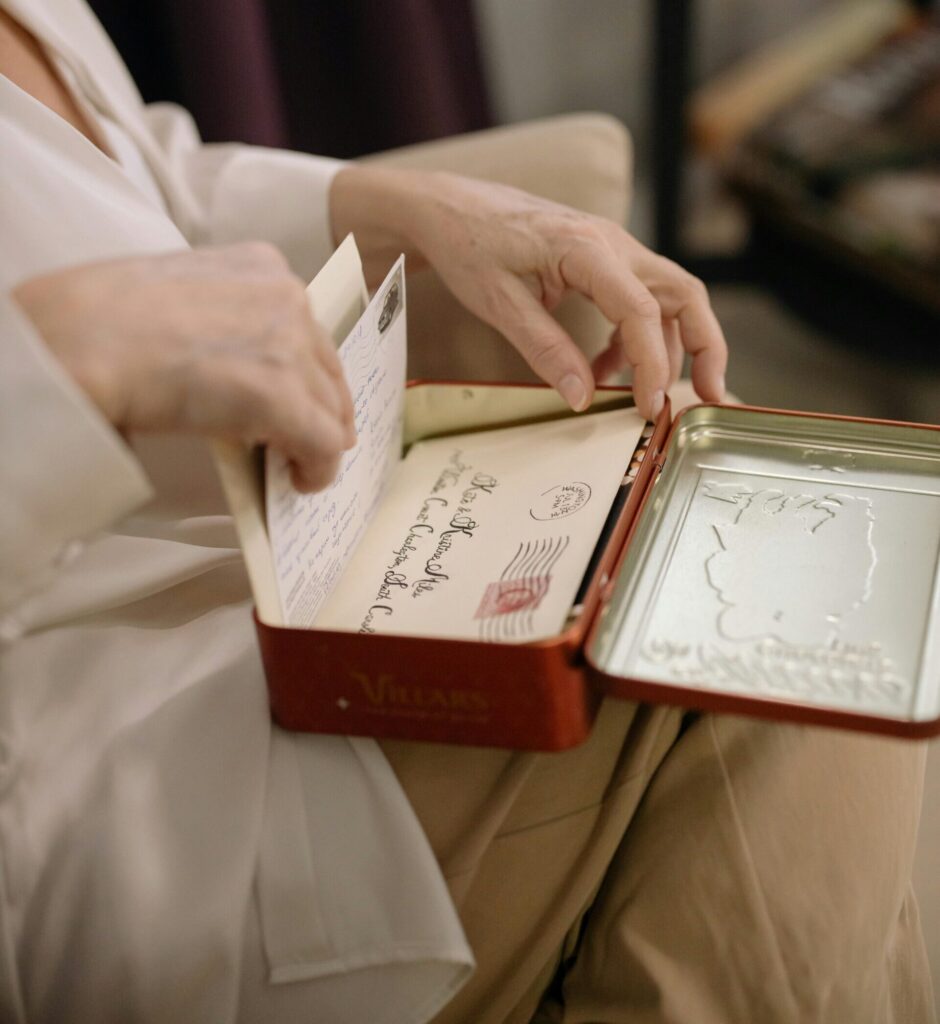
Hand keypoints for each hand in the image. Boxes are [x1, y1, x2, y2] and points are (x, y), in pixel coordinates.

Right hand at [14, 243, 355, 491]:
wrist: (80, 340)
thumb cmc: (102, 315)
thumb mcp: (181, 290)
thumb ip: (222, 316)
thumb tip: (237, 362)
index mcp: (261, 265)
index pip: (304, 326)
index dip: (306, 368)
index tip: (303, 395)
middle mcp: (287, 297)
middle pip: (326, 366)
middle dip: (323, 406)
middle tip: (313, 439)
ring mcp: (290, 346)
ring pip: (329, 407)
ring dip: (317, 440)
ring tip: (296, 466)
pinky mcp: (284, 398)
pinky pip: (324, 443)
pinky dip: (319, 468)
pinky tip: (300, 482)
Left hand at [331, 167, 726, 418]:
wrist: (451, 208)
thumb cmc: (469, 246)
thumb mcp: (500, 305)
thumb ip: (545, 350)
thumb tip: (581, 399)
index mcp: (587, 249)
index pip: (642, 312)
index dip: (653, 366)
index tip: (651, 409)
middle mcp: (612, 244)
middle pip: (684, 295)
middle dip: (706, 347)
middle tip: (711, 397)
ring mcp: (611, 249)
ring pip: (667, 298)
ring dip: (664, 349)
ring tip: (637, 397)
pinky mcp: (601, 261)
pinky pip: (637, 300)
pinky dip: (631, 340)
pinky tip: (601, 371)